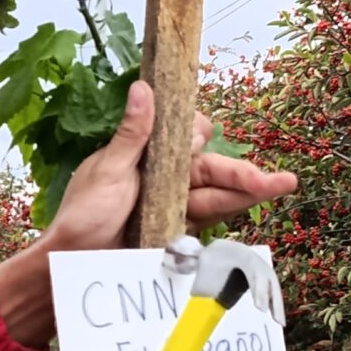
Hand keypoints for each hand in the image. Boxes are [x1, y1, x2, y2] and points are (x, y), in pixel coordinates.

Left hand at [46, 81, 299, 251]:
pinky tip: (254, 207)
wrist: (71, 263)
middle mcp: (163, 180)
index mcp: (146, 156)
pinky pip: (206, 223)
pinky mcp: (174, 235)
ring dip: (247, 193)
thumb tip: (144, 87)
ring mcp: (171, 208)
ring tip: (279, 186)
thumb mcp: (106, 170)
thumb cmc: (81, 215)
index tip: (203, 138)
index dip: (201, 138)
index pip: (187, 139)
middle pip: (211, 172)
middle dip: (243, 173)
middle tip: (276, 178)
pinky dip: (229, 216)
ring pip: (216, 197)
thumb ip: (132, 133)